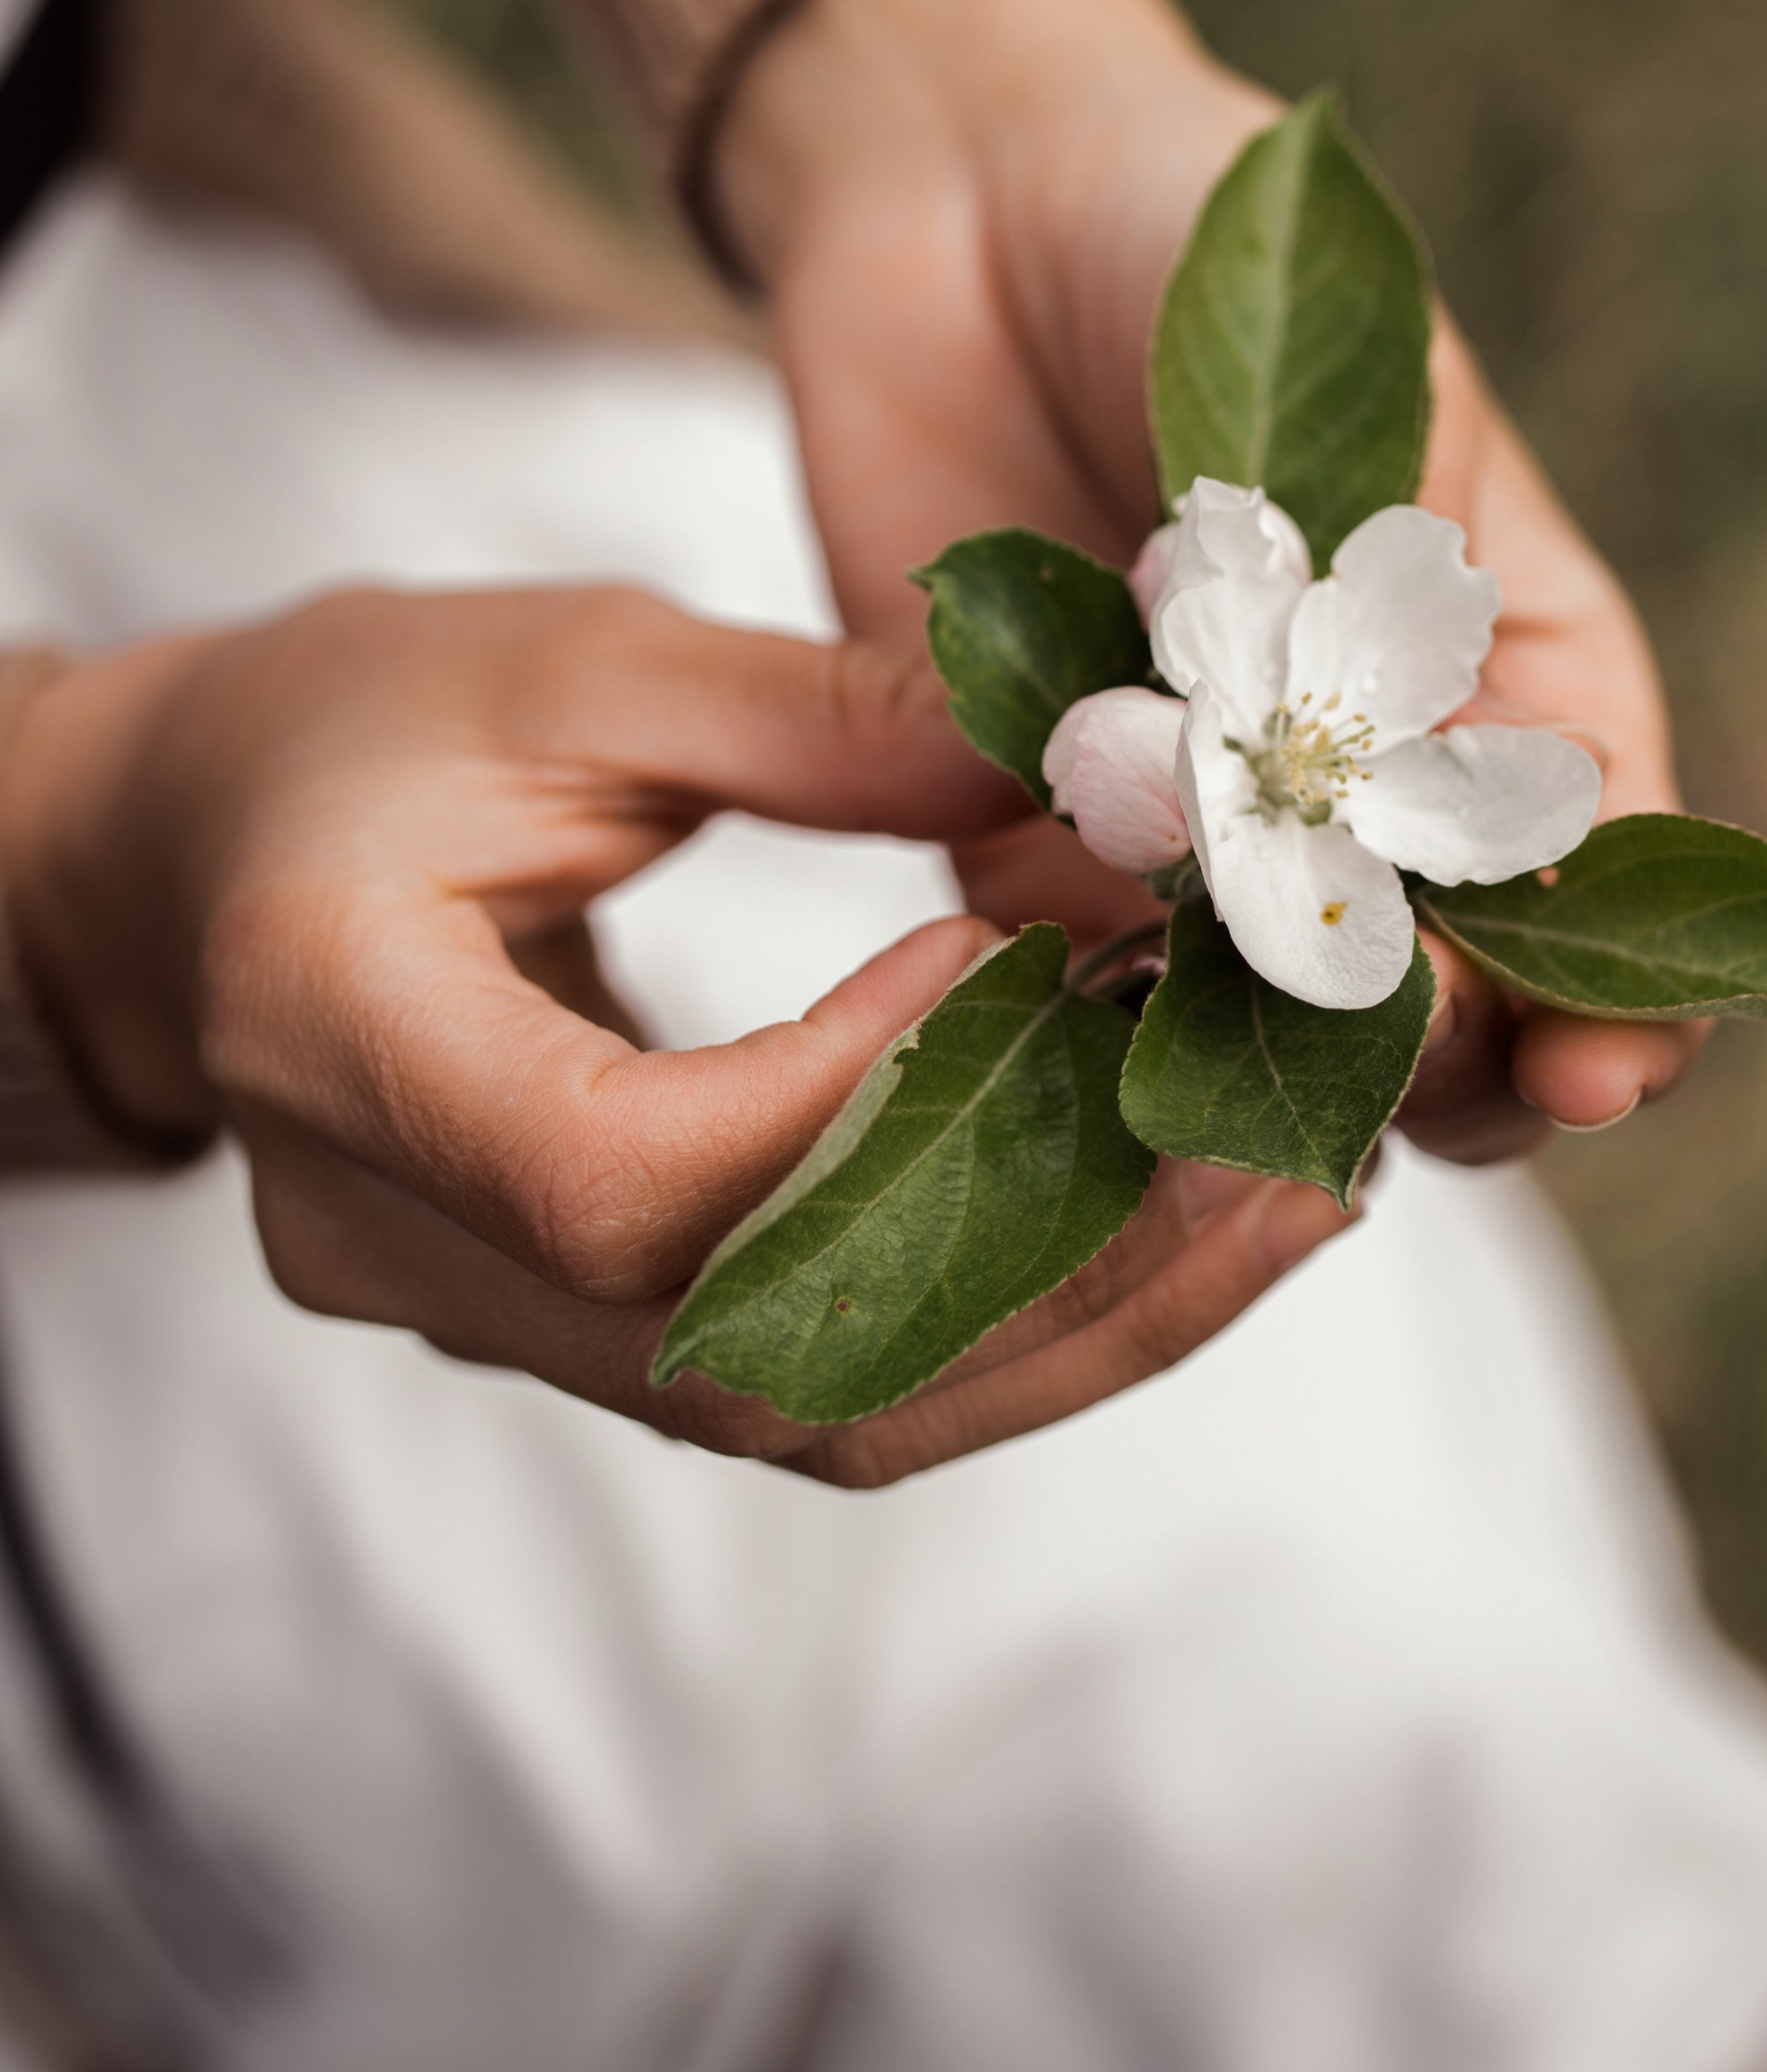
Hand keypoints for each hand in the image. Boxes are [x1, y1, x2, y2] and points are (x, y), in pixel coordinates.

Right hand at [0, 589, 1344, 1482]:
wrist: (181, 868)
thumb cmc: (337, 732)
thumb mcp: (556, 661)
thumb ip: (806, 713)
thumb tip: (1079, 746)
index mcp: (341, 1037)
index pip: (618, 1176)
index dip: (854, 1105)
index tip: (1034, 978)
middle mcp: (399, 1238)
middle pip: (752, 1351)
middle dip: (1049, 1262)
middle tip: (1279, 1154)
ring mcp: (481, 1318)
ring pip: (807, 1410)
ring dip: (1067, 1321)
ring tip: (1274, 1205)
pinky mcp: (572, 1333)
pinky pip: (805, 1378)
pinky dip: (995, 1314)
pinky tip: (1152, 1224)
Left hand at [714, 0, 1702, 1156]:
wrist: (958, 194)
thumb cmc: (1209, 248)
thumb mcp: (1366, 392)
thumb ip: (1393, 601)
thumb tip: (1376, 797)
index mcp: (1510, 672)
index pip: (1606, 878)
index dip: (1620, 995)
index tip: (1597, 1070)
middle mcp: (1366, 783)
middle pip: (1454, 1003)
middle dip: (1447, 1070)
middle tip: (1398, 1068)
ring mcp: (1196, 832)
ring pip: (1268, 1037)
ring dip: (1267, 1087)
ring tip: (1249, 1104)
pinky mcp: (1027, 845)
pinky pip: (1068, 994)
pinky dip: (1085, 1044)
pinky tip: (1079, 1057)